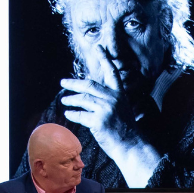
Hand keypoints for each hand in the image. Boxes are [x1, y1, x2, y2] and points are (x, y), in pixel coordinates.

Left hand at [60, 50, 160, 185]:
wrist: (131, 145)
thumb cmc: (124, 129)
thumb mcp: (121, 109)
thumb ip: (109, 99)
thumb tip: (90, 94)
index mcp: (119, 94)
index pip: (111, 72)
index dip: (105, 59)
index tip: (98, 47)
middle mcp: (113, 98)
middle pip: (89, 85)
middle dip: (74, 83)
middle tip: (63, 82)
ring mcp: (106, 109)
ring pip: (83, 99)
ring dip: (71, 99)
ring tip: (64, 100)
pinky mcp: (99, 121)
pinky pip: (81, 115)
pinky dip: (73, 114)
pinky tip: (68, 113)